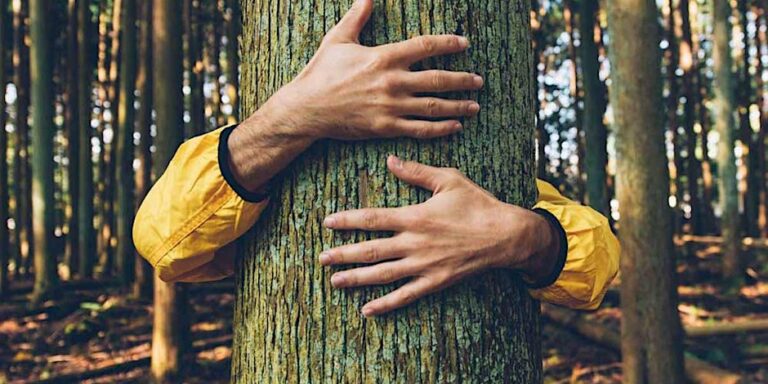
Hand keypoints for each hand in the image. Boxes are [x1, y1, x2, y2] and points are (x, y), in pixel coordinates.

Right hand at [266, 0, 483, 140]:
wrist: (306, 108)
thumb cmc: (320, 73)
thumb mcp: (337, 40)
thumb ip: (357, 18)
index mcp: (383, 57)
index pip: (425, 46)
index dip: (448, 43)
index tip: (464, 43)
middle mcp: (392, 82)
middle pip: (437, 79)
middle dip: (462, 79)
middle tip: (479, 80)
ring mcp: (390, 106)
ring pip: (433, 106)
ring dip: (457, 105)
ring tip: (474, 105)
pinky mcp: (385, 127)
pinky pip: (419, 129)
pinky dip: (440, 128)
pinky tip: (455, 126)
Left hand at [320, 156, 559, 316]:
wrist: (505, 235)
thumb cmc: (478, 204)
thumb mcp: (448, 180)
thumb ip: (417, 172)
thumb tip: (390, 160)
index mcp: (415, 216)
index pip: (372, 218)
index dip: (348, 220)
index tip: (327, 223)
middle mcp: (414, 243)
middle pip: (371, 250)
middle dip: (343, 254)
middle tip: (321, 258)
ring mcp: (423, 265)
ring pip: (383, 275)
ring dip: (356, 279)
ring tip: (335, 281)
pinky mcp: (435, 282)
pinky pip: (406, 295)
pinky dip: (385, 304)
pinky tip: (367, 310)